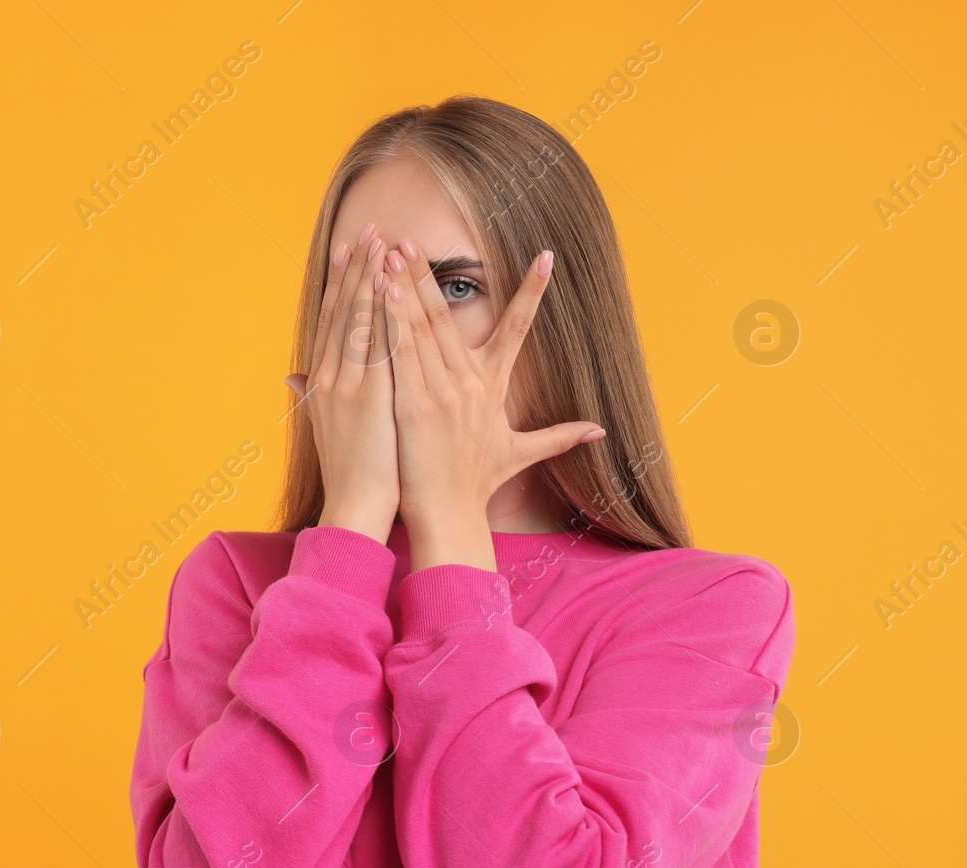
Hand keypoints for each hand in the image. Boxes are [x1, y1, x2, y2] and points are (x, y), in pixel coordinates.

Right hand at [285, 223, 398, 543]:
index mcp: (322, 384)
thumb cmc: (351, 474)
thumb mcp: (325, 429)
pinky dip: (381, 313)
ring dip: (369, 279)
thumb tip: (293, 378)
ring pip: (358, 321)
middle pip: (342, 312)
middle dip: (355, 269)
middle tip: (368, 230)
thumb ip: (313, 396)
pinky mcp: (369, 398)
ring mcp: (348, 387)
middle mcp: (331, 379)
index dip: (340, 283)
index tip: (349, 250)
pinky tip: (390, 286)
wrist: (354, 509)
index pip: (332, 322)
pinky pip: (375, 345)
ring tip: (381, 243)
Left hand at [381, 242, 603, 570]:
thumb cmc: (476, 484)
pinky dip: (391, 321)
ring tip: (393, 253)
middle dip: (431, 276)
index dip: (534, 292)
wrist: (450, 516)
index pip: (519, 329)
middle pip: (450, 317)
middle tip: (415, 239)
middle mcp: (470, 383)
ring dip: (406, 288)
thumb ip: (558, 436)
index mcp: (492, 387)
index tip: (548, 257)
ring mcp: (442, 392)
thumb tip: (599, 432)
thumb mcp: (519, 454)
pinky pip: (400, 353)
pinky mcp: (414, 405)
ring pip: (422, 328)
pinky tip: (381, 293)